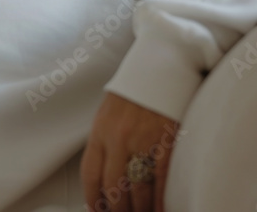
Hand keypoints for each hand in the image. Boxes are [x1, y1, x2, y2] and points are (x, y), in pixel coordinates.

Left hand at [81, 92, 179, 211]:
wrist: (162, 60)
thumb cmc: (138, 85)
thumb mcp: (110, 110)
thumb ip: (107, 139)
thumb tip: (108, 172)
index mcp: (100, 130)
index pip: (90, 175)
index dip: (94, 200)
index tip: (98, 211)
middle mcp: (117, 138)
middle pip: (113, 187)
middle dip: (118, 210)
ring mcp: (142, 140)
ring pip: (138, 188)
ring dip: (140, 209)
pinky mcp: (166, 141)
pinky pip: (160, 180)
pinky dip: (160, 200)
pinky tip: (160, 209)